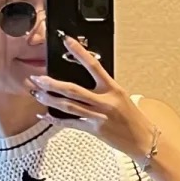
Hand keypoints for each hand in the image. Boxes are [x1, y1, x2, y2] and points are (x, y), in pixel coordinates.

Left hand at [27, 35, 154, 156]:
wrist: (142, 140)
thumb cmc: (132, 117)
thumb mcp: (120, 96)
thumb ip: (103, 87)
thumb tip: (83, 78)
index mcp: (113, 88)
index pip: (94, 66)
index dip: (79, 52)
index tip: (67, 41)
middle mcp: (104, 101)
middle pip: (73, 89)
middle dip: (51, 84)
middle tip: (37, 78)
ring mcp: (98, 116)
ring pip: (68, 106)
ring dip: (49, 99)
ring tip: (37, 93)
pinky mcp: (93, 130)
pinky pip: (70, 123)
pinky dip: (55, 119)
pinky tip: (45, 114)